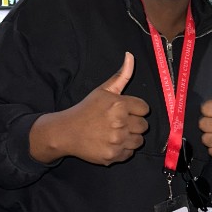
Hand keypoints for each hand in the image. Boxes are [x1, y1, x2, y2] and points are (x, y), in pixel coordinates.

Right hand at [29, 52, 149, 165]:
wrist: (67, 132)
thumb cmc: (87, 109)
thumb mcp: (103, 91)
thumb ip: (121, 75)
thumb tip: (130, 55)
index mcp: (119, 104)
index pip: (144, 109)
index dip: (136, 109)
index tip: (125, 111)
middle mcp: (120, 123)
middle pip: (144, 126)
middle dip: (134, 124)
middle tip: (118, 123)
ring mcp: (117, 141)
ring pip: (139, 141)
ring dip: (130, 138)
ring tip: (115, 133)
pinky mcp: (113, 156)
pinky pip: (129, 153)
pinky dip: (122, 150)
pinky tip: (110, 143)